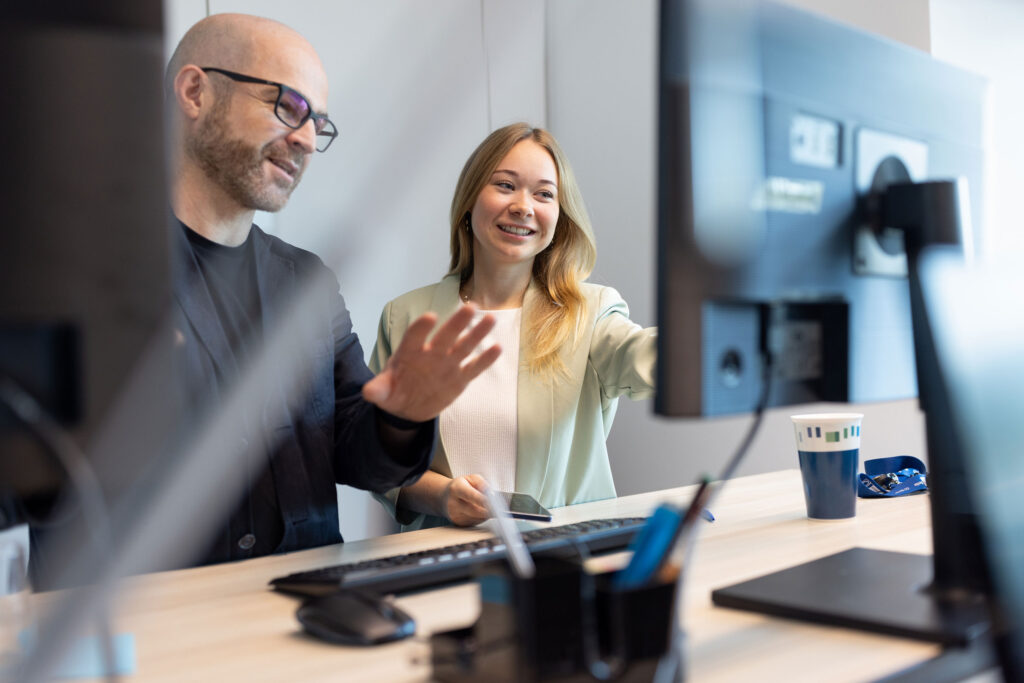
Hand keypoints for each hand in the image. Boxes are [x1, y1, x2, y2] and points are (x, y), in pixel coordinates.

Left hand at [362, 304, 500, 421]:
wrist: (408, 406)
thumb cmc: (394, 391)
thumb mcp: (383, 392)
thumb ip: (378, 390)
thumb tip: (367, 393)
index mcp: (409, 352)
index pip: (415, 336)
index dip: (421, 328)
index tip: (430, 318)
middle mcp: (431, 353)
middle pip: (445, 335)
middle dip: (457, 322)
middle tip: (470, 307)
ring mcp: (447, 364)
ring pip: (464, 346)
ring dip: (476, 333)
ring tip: (490, 319)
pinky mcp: (459, 378)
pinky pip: (473, 368)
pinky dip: (485, 359)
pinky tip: (497, 348)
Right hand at [444, 474, 489, 526]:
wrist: (444, 497)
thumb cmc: (460, 487)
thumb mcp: (470, 478)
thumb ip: (482, 484)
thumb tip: (491, 494)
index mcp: (456, 489)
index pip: (472, 496)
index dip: (484, 500)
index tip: (494, 502)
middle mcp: (453, 504)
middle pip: (476, 511)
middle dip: (489, 509)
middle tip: (497, 506)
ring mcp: (455, 516)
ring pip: (478, 518)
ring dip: (486, 513)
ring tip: (484, 505)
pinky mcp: (459, 524)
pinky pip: (476, 522)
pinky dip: (481, 517)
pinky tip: (479, 510)